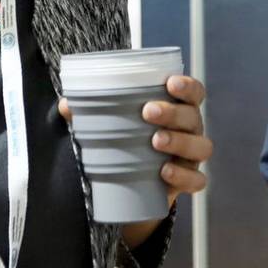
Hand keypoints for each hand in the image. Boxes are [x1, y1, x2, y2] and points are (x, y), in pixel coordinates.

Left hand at [59, 75, 213, 203]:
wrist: (135, 184)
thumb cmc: (128, 141)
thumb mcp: (110, 126)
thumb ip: (90, 114)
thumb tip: (67, 104)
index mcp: (178, 108)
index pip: (194, 92)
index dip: (187, 86)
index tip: (170, 83)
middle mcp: (191, 129)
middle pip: (194, 116)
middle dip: (173, 112)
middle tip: (148, 112)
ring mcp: (192, 156)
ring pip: (201, 146)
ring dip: (180, 141)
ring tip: (155, 141)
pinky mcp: (189, 181)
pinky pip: (197, 179)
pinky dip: (184, 175)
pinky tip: (164, 172)